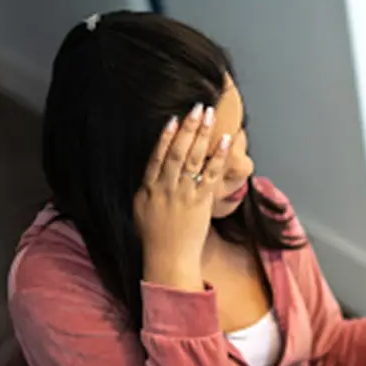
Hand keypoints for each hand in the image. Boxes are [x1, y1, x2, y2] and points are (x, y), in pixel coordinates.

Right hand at [134, 103, 231, 290]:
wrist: (167, 258)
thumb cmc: (154, 237)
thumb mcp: (141, 208)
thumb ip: (147, 187)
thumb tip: (153, 170)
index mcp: (148, 188)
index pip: (156, 156)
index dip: (165, 136)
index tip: (173, 118)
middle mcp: (165, 187)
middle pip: (177, 151)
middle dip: (188, 127)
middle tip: (197, 106)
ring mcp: (183, 194)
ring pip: (193, 158)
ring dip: (201, 134)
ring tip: (209, 114)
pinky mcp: (200, 202)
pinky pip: (210, 174)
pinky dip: (218, 156)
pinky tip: (225, 140)